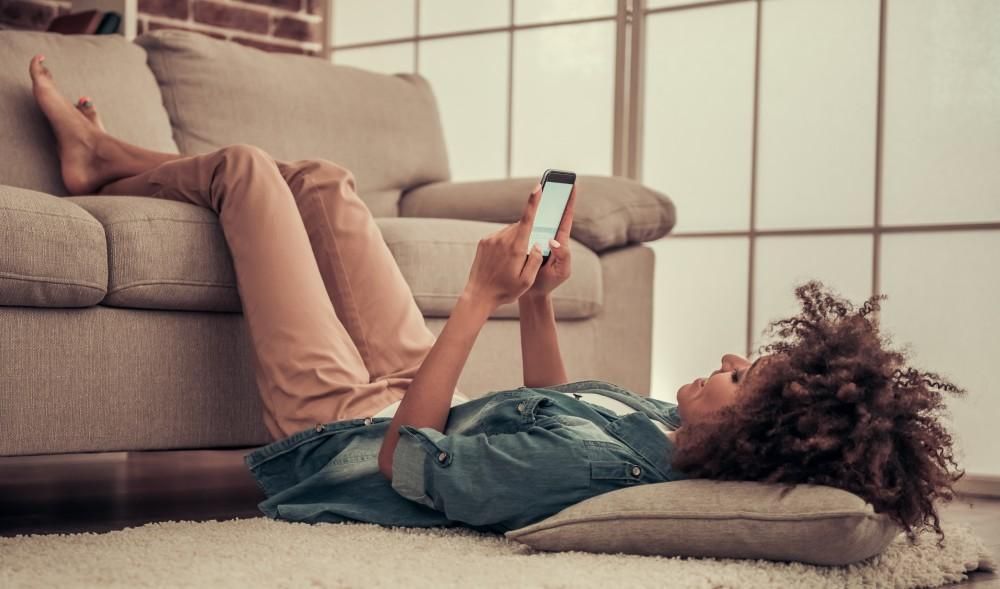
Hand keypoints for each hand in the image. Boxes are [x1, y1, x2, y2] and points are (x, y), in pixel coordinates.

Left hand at [463, 184, 545, 308]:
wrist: (479, 295)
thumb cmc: (505, 290)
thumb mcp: (526, 281)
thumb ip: (535, 260)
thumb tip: (537, 243)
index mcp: (515, 248)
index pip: (526, 219)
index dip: (533, 202)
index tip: (537, 188)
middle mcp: (502, 239)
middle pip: (520, 227)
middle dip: (527, 235)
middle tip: (525, 256)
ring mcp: (491, 239)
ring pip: (510, 231)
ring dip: (516, 240)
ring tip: (511, 262)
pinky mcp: (483, 242)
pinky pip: (500, 236)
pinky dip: (505, 244)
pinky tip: (502, 261)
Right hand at [524, 184, 576, 298]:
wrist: (532, 293)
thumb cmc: (550, 282)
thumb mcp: (562, 271)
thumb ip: (563, 256)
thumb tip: (554, 239)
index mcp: (561, 242)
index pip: (566, 218)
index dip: (570, 202)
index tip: (573, 185)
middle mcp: (549, 237)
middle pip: (552, 214)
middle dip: (554, 197)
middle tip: (554, 180)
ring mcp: (537, 239)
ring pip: (537, 220)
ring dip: (538, 206)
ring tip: (540, 190)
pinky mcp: (525, 243)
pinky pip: (524, 229)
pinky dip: (524, 220)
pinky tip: (524, 211)